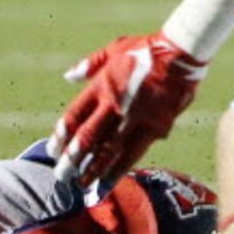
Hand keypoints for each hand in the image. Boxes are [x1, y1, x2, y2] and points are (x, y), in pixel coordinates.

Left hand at [51, 33, 206, 190]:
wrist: (181, 54)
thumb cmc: (147, 49)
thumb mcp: (114, 48)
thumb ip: (90, 65)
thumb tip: (69, 76)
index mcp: (102, 86)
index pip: (74, 116)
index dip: (62, 136)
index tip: (52, 150)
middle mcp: (114, 105)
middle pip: (87, 138)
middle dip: (72, 160)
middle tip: (61, 176)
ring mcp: (135, 119)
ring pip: (108, 151)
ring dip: (93, 170)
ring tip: (81, 185)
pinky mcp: (155, 128)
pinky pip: (133, 153)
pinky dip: (118, 170)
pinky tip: (109, 182)